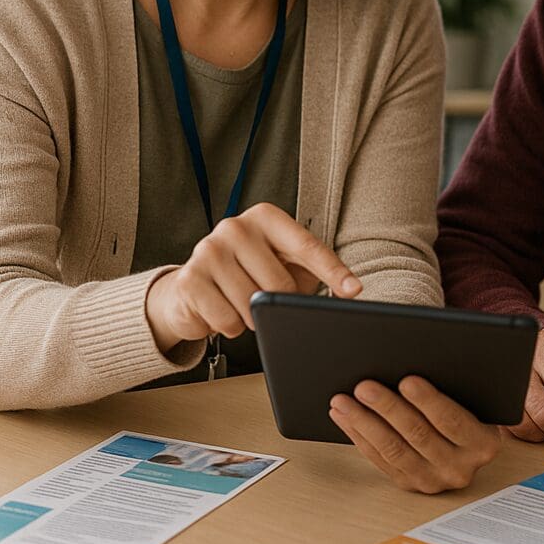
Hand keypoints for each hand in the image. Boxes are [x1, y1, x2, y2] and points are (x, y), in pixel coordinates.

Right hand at [145, 202, 360, 352]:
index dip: (332, 271)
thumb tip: (350, 291)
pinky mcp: (190, 279)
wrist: (192, 289)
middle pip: (280, 284)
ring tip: (241, 302)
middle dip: (281, 304)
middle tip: (268, 300)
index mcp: (265, 217)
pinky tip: (221, 309)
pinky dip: (230, 326)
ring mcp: (208, 249)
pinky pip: (227, 320)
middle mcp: (235, 226)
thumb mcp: (284, 264)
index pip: (307, 246)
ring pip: (253, 305)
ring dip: (254, 318)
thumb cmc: (249, 274)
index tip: (353, 290)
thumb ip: (314, 270)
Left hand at [328, 376, 500, 492]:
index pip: (453, 421)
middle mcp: (459, 467)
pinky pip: (380, 459)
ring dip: (364, 422)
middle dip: (387, 408)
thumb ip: (458, 385)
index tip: (407, 380)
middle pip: (418, 434)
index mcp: (482, 443)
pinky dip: (359, 436)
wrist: (473, 445)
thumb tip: (416, 365)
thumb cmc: (474, 409)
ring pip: (393, 449)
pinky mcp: (410, 483)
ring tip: (344, 400)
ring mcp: (433, 479)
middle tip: (364, 386)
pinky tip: (345, 416)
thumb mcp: (478, 398)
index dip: (428, 401)